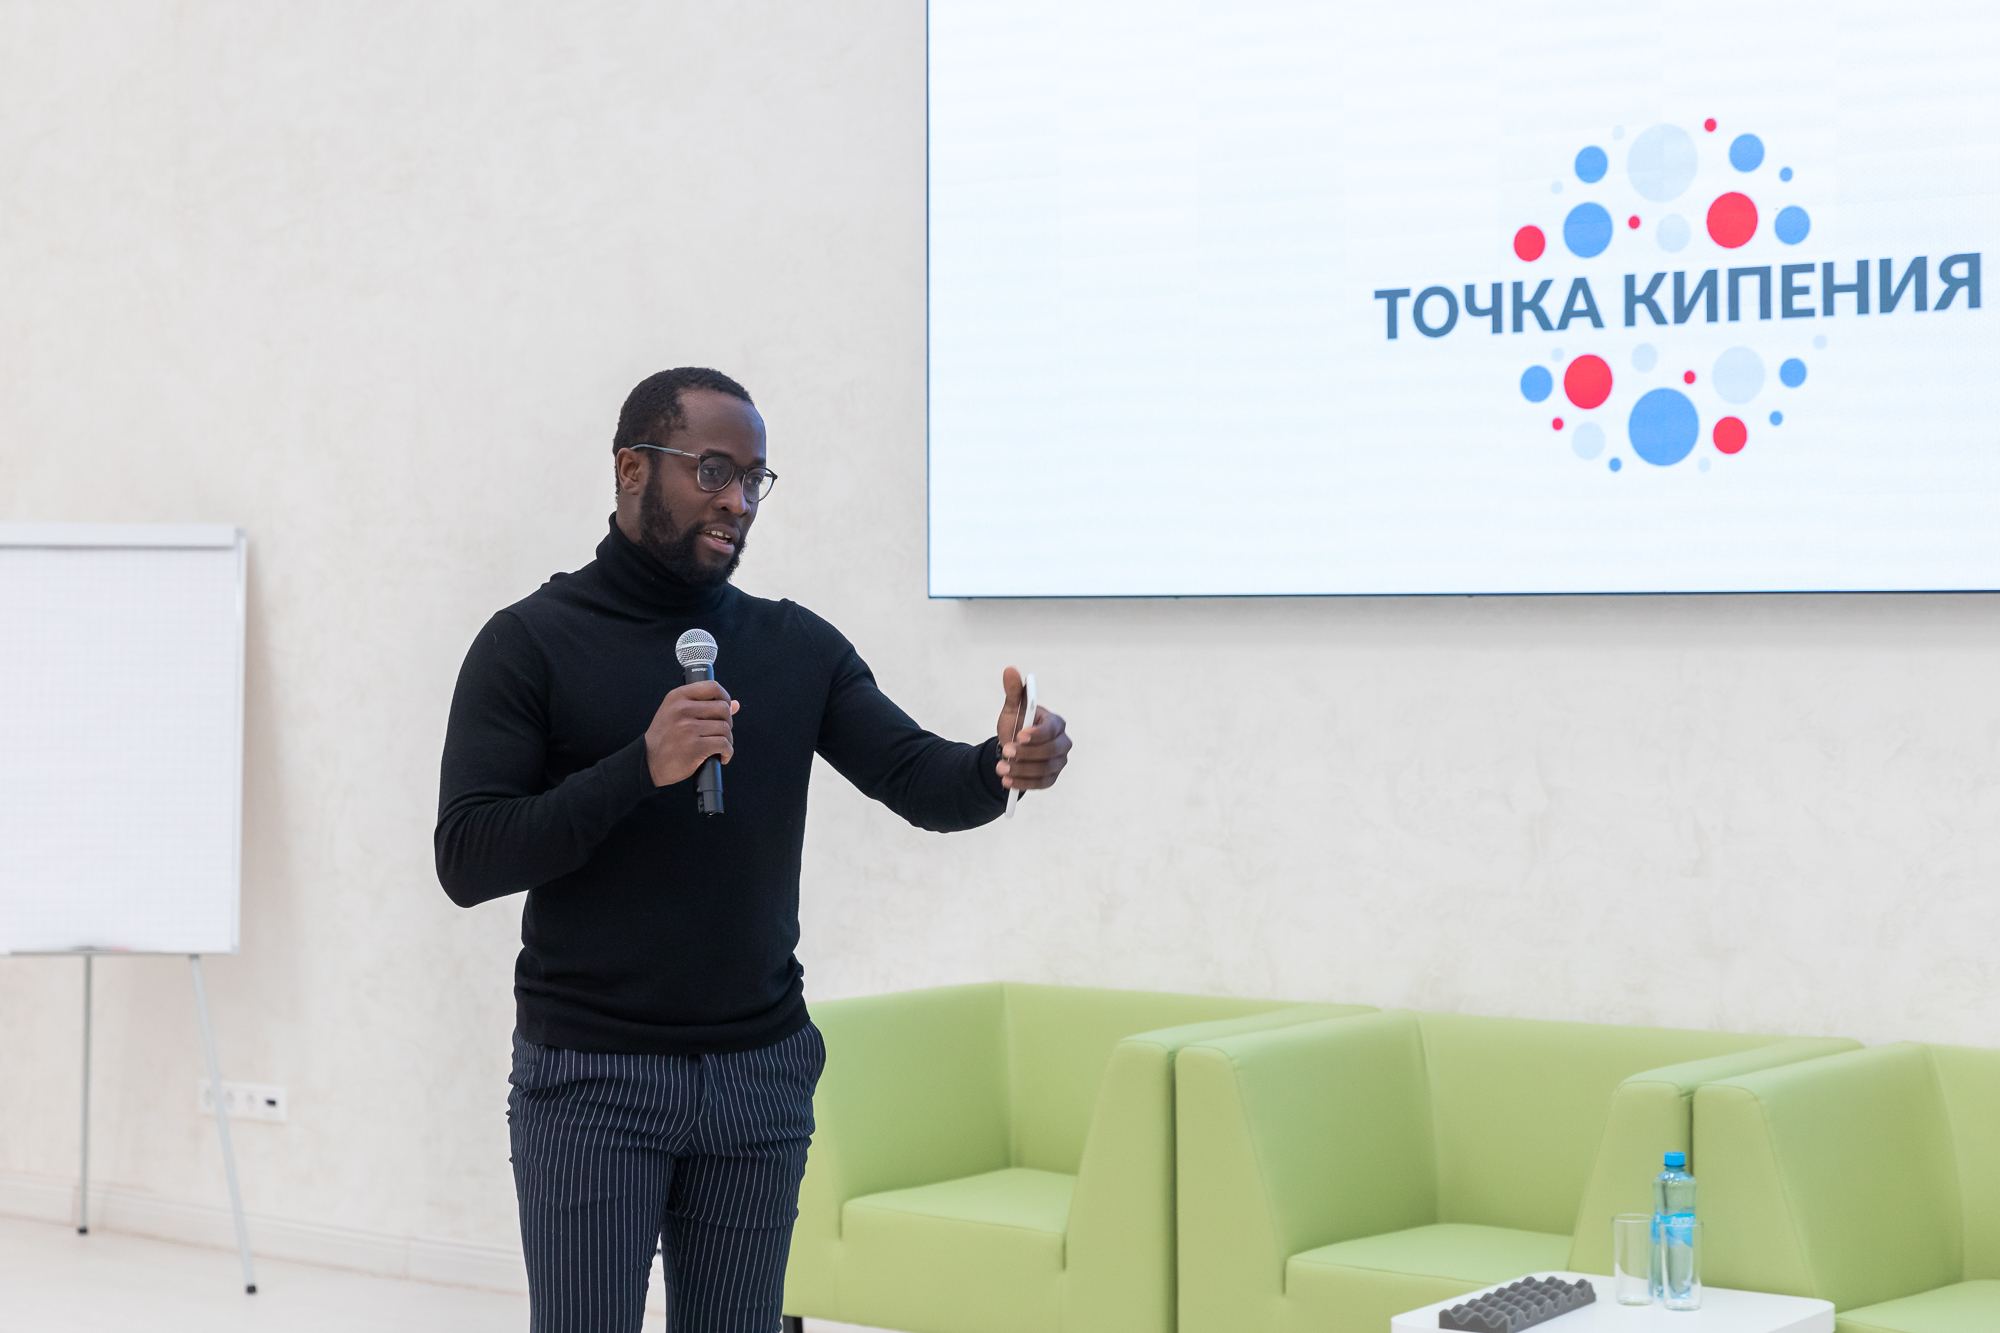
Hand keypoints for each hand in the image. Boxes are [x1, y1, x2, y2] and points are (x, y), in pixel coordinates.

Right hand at [645, 680, 739, 786]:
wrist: (648, 762)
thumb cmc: (665, 738)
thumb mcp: (677, 714)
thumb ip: (704, 706)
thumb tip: (735, 704)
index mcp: (677, 697)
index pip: (712, 687)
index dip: (725, 697)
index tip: (726, 708)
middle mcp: (682, 709)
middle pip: (723, 708)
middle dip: (728, 722)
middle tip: (722, 733)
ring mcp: (688, 728)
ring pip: (725, 728)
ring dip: (728, 740)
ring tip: (720, 747)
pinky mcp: (694, 747)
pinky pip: (723, 745)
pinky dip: (727, 753)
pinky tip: (721, 756)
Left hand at [994, 666, 1070, 790]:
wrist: (1012, 748)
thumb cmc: (1017, 724)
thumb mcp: (1013, 709)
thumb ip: (1014, 692)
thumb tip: (1010, 670)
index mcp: (1055, 723)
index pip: (1051, 729)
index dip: (1037, 734)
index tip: (1019, 736)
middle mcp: (1062, 743)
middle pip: (1051, 751)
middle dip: (1027, 754)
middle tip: (1005, 752)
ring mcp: (1059, 762)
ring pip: (1045, 769)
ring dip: (1021, 770)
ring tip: (1000, 769)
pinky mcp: (1051, 778)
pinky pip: (1041, 784)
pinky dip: (1024, 784)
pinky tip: (1007, 782)